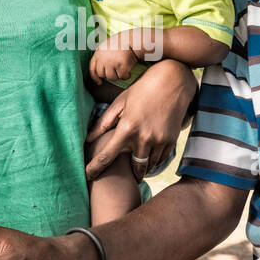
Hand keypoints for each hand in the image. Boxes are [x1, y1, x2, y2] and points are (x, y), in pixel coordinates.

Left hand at [86, 58, 195, 181]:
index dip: (95, 169)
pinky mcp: (171, 140)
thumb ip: (103, 123)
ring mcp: (160, 140)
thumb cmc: (142, 90)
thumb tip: (87, 139)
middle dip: (130, 175)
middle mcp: (144, 137)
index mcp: (127, 128)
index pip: (107, 156)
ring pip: (149, 166)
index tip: (88, 177)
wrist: (172, 82)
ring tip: (138, 170)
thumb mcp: (120, 103)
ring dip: (143, 169)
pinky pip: (161, 160)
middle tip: (124, 178)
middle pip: (134, 168)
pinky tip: (150, 160)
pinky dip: (154, 162)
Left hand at [89, 45, 137, 83]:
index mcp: (98, 53)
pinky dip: (126, 76)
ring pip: (111, 77)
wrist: (133, 39)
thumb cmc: (122, 42)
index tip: (99, 82)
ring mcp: (111, 62)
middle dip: (109, 75)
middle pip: (102, 74)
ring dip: (118, 76)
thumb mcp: (106, 45)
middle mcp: (102, 58)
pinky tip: (128, 73)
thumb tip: (101, 71)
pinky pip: (121, 76)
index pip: (92, 68)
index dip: (95, 77)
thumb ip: (102, 56)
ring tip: (123, 71)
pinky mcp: (120, 65)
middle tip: (117, 72)